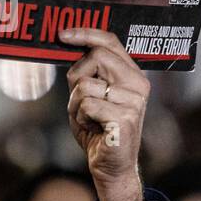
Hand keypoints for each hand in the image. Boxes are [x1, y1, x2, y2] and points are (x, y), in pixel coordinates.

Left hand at [62, 28, 150, 200]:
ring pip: (85, 85)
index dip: (85, 34)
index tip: (62, 34)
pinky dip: (79, 117)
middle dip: (76, 76)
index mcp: (131, 74)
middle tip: (78, 99)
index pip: (110, 42)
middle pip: (96, 57)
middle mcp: (137, 84)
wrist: (111, 166)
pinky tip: (92, 128)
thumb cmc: (98, 130)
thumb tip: (68, 47)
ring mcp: (134, 101)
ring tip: (88, 119)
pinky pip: (86, 105)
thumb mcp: (90, 95)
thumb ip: (86, 73)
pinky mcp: (125, 118)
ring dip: (75, 104)